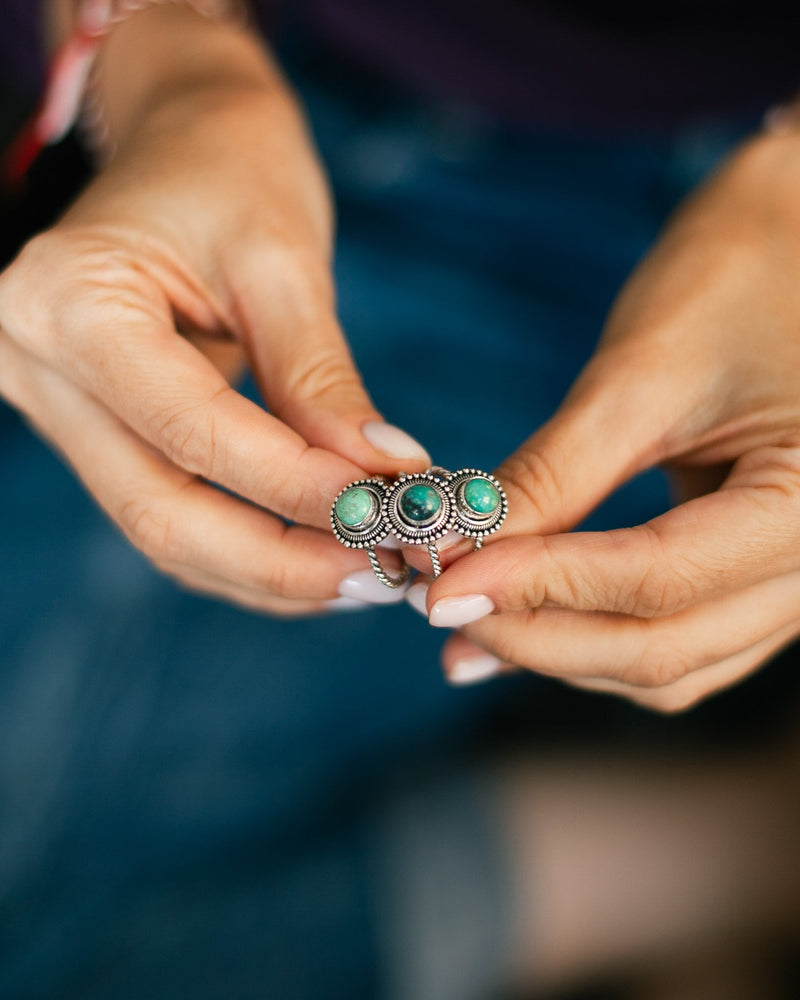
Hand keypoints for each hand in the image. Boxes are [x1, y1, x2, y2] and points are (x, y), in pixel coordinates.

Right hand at [0, 9, 428, 612]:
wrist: (184, 141)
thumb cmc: (229, 172)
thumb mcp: (283, 263)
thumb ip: (321, 379)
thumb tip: (383, 479)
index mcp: (68, 302)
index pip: (191, 430)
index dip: (295, 487)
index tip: (388, 514)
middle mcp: (37, 365)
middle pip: (160, 511)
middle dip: (281, 560)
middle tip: (383, 575)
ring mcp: (57, 407)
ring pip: (163, 530)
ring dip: (269, 570)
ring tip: (366, 575)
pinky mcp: (94, 431)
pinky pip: (169, 513)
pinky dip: (246, 548)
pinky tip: (317, 556)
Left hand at [421, 129, 799, 709]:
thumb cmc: (743, 272)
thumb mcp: (641, 374)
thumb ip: (554, 476)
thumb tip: (458, 551)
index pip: (658, 581)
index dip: (539, 590)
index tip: (440, 587)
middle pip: (666, 646)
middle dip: (542, 638)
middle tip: (441, 611)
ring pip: (673, 660)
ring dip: (567, 650)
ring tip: (469, 623)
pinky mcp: (766, 569)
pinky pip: (684, 636)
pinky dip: (602, 632)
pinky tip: (530, 615)